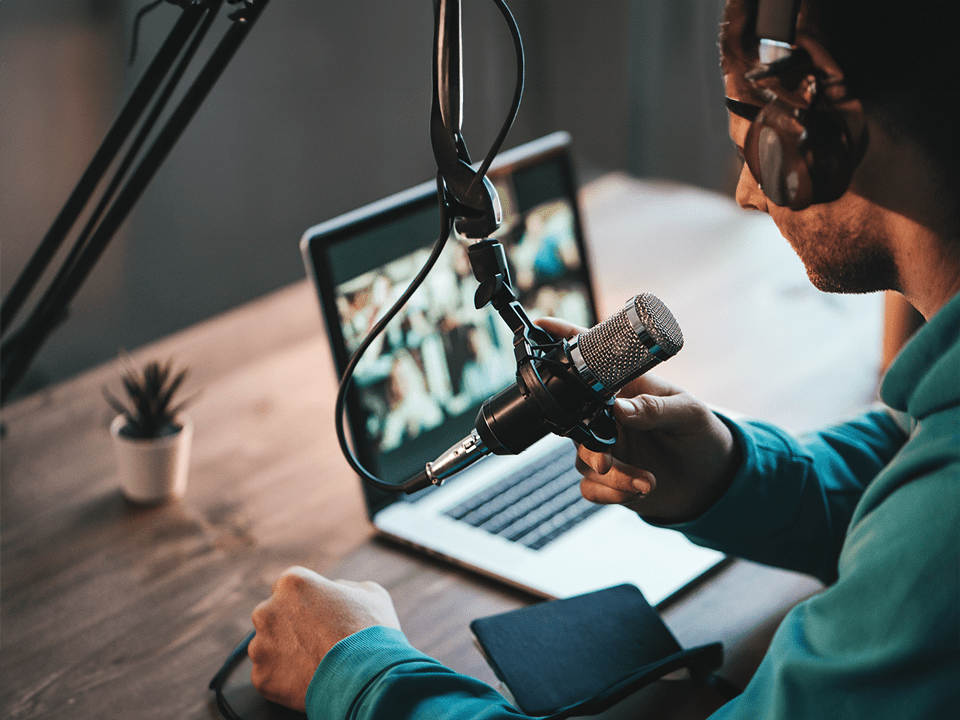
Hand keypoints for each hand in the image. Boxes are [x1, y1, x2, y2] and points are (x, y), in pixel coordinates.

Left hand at [248, 566, 400, 710]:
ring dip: (283, 653)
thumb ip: (343, 587)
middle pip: (272, 616)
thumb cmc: (372, 632)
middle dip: (288, 627)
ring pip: (266, 646)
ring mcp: (261, 645)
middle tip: (315, 641)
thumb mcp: (370, 594)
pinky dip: (282, 679)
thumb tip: (334, 591)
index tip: (317, 617)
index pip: (287, 588)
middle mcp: (268, 610)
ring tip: (313, 662)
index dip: (304, 603)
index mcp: (292, 583)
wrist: (367, 677)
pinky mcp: (260, 677)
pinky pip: (267, 674)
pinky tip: (306, 679)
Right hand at [536, 317, 739, 522]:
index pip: (591, 362)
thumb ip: (655, 408)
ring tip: (647, 481)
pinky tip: (640, 490)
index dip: (564, 340)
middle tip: (607, 462)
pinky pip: (590, 488)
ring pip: (583, 461)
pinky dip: (611, 494)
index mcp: (626, 388)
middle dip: (588, 446)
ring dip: (613, 477)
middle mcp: (609, 415)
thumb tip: (619, 408)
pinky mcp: (608, 478)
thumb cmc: (703, 436)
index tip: (543, 326)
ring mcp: (607, 446)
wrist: (713, 482)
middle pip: (575, 422)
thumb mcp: (689, 414)